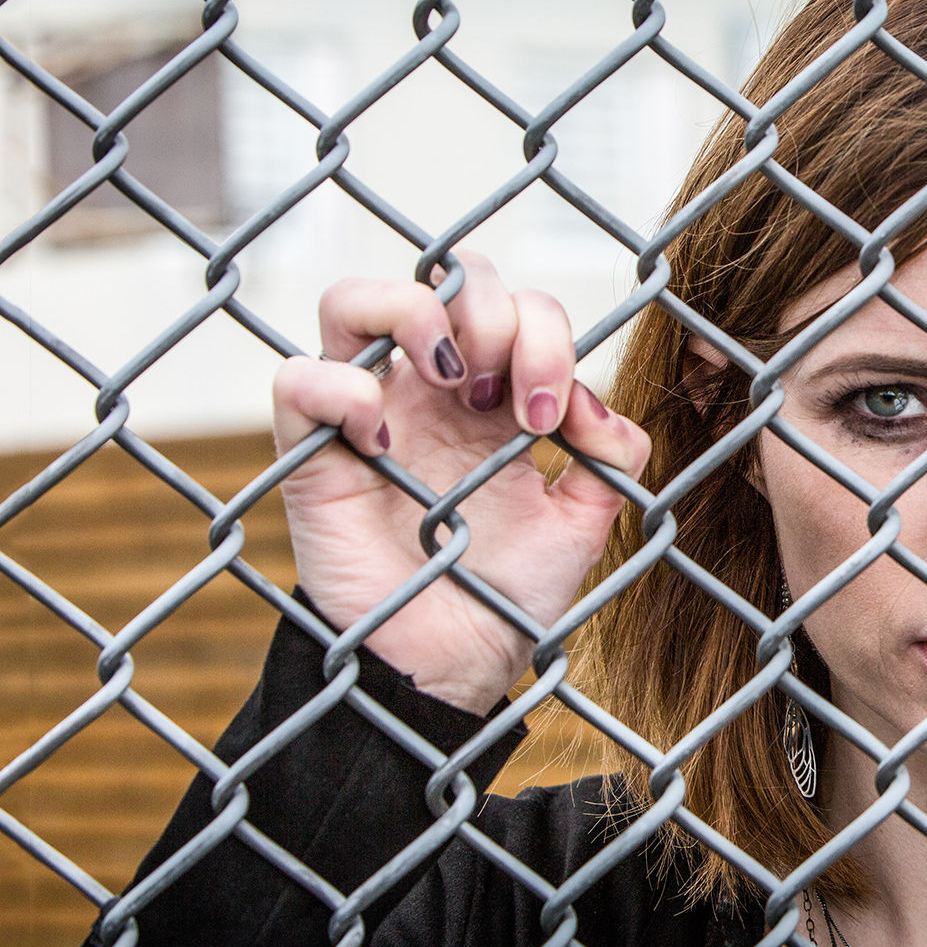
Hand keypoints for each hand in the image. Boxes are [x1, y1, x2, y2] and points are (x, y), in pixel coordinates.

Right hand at [270, 251, 650, 711]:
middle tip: (508, 399)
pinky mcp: (311, 457)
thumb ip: (611, 456)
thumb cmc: (507, 594)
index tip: (553, 420)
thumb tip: (591, 403)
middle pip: (448, 277)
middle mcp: (428, 392)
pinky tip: (383, 443)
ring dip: (414, 313)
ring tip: (452, 380)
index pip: (518, 305)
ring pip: (354, 298)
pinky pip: (296, 379)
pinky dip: (340, 390)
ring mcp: (366, 416)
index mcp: (494, 398)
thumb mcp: (585, 521)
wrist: (449, 669)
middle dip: (495, 315)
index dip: (546, 336)